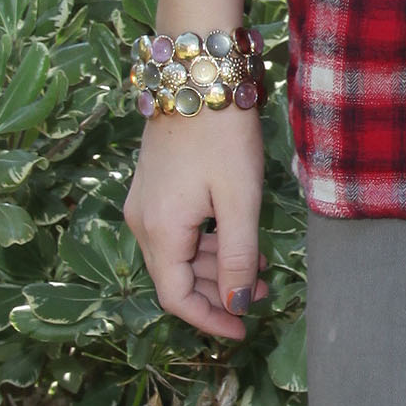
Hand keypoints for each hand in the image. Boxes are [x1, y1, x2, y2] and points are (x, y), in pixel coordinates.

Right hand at [124, 105, 268, 341]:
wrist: (198, 75)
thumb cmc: (222, 135)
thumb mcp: (240, 201)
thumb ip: (238, 257)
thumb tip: (239, 302)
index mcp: (159, 231)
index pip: (176, 298)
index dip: (210, 320)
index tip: (243, 331)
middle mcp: (141, 221)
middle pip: (175, 278)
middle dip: (218, 293)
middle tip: (264, 294)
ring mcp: (144, 202)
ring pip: (177, 255)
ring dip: (215, 268)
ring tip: (260, 267)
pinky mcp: (153, 187)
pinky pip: (176, 231)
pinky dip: (206, 243)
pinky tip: (237, 237)